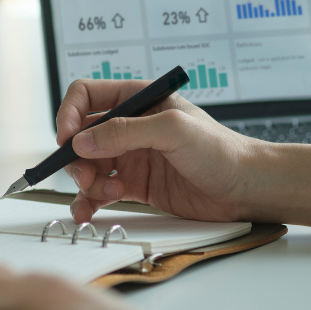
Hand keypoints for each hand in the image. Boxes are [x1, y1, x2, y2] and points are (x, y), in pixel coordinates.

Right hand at [56, 80, 257, 223]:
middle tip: (87, 176)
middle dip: (76, 157)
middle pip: (81, 137)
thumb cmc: (221, 150)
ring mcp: (129, 157)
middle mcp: (129, 128)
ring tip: (105, 194)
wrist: (244, 189)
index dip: (69, 114)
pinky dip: (88, 202)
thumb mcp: (173, 130)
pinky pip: (98, 192)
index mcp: (137, 101)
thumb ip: (125, 132)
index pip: (87, 96)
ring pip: (87, 166)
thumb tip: (80, 141)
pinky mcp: (132, 185)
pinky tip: (88, 212)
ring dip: (85, 183)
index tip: (66, 138)